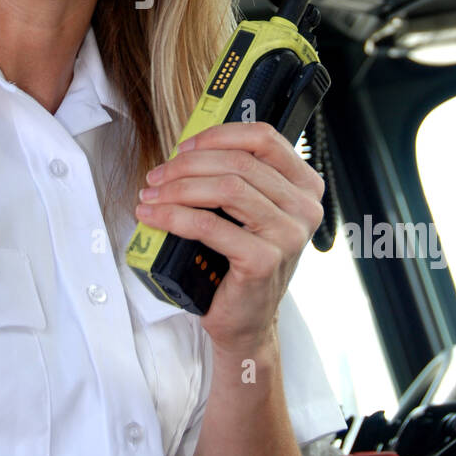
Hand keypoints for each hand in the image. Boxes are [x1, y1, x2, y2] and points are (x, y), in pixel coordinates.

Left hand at [134, 121, 324, 353]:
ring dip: (178, 188)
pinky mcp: (264, 260)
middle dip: (188, 164)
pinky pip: (210, 225)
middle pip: (239, 162)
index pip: (264, 138)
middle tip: (156, 177)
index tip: (183, 148)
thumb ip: (234, 176)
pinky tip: (154, 217)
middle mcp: (304, 208)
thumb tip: (185, 148)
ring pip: (226, 188)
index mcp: (304, 187)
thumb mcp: (246, 211)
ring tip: (151, 196)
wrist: (244, 320)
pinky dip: (175, 216)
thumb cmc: (240, 261)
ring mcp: (288, 235)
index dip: (218, 136)